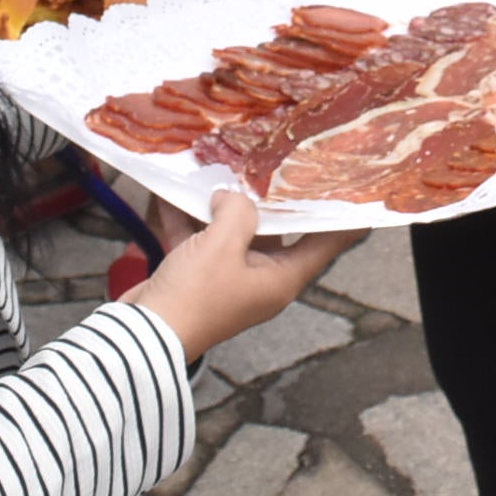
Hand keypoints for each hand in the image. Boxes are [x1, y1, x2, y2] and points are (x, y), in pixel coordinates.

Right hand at [122, 190, 360, 364]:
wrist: (141, 335)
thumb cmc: (194, 295)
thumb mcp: (222, 244)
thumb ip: (238, 212)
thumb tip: (231, 198)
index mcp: (281, 279)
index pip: (324, 244)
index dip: (340, 219)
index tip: (354, 193)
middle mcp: (260, 281)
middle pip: (277, 232)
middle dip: (270, 199)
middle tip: (279, 160)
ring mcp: (228, 279)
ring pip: (234, 233)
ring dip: (223, 206)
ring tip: (223, 168)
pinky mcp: (197, 278)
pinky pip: (199, 240)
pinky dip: (189, 219)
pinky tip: (176, 191)